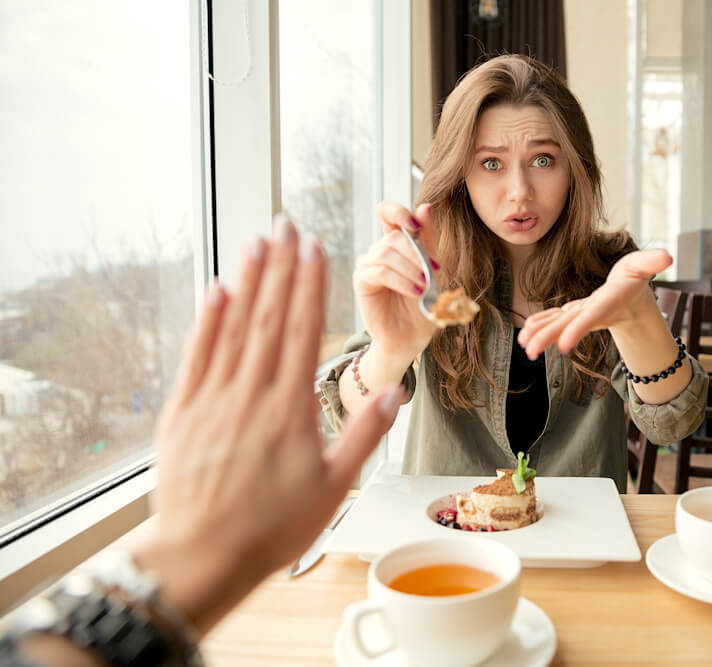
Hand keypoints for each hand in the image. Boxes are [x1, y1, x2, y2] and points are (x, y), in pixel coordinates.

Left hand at [135, 215, 403, 633]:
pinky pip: (197, 355)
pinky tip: (216, 290)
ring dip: (247, 281)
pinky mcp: (183, 412)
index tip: (314, 248)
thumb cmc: (271, 528)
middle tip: (286, 224)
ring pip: (234, 327)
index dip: (310, 285)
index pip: (304, 330)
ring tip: (257, 242)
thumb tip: (394, 392)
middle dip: (280, 267)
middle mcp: (251, 392)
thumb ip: (365, 434)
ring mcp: (213, 398)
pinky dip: (207, 320)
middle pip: (269, 317)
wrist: (201, 556)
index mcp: (291, 408)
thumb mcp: (334, 488)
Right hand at [354, 201, 439, 362]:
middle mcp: (380, 251)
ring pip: (387, 252)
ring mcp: (368, 264)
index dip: (398, 211)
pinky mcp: (362, 281)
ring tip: (424, 287)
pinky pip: (380, 271)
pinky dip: (400, 280)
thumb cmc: (422, 305)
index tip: (415, 224)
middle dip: (416, 254)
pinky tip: (414, 291)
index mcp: (397, 244)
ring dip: (411, 269)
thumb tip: (425, 206)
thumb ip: (427, 240)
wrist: (411, 336)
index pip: (388, 212)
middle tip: (431, 274)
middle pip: (394, 237)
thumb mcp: (432, 269)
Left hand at [518, 249, 671, 358]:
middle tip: (530, 351)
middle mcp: (593, 312)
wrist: (632, 298)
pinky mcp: (574, 313)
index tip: (563, 345)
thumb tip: (667, 256)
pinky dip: (541, 324)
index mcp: (608, 302)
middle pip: (569, 326)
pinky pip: (555, 319)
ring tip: (524, 346)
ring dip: (540, 335)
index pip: (593, 316)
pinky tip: (525, 332)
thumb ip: (652, 261)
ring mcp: (582, 314)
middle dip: (549, 337)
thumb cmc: (636, 277)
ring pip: (558, 325)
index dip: (578, 329)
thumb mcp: (644, 265)